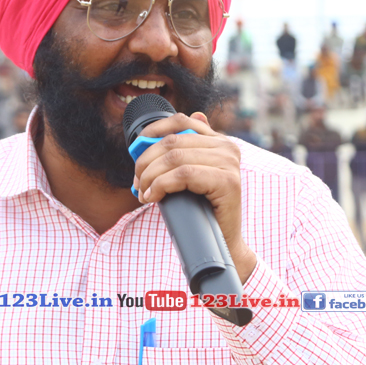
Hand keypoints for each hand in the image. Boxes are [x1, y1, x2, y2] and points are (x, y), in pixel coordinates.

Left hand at [133, 111, 257, 283]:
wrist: (221, 243)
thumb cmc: (200, 210)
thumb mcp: (185, 178)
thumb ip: (176, 156)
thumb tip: (152, 136)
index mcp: (219, 142)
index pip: (182, 121)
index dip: (154, 130)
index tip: (135, 146)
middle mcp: (228, 147)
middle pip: (173, 142)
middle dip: (147, 161)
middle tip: (136, 182)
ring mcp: (230, 163)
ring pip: (175, 158)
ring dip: (151, 176)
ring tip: (143, 192)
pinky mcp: (228, 181)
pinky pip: (184, 175)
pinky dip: (162, 185)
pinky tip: (153, 196)